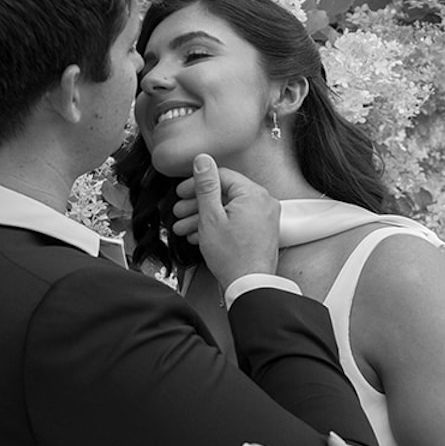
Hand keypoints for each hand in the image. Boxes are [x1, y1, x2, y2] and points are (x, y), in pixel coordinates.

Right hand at [184, 156, 280, 294]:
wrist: (249, 285)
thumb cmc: (231, 256)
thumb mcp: (210, 217)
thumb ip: (206, 185)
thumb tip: (203, 160)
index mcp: (253, 194)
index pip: (221, 176)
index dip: (196, 184)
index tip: (181, 193)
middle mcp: (263, 202)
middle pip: (224, 194)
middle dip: (197, 204)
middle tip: (179, 212)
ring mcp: (265, 217)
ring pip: (229, 209)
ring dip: (204, 217)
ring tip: (184, 228)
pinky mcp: (262, 231)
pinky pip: (238, 220)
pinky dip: (219, 225)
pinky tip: (200, 236)